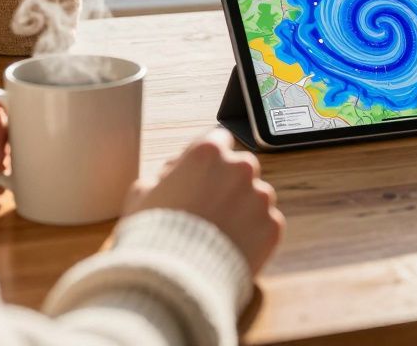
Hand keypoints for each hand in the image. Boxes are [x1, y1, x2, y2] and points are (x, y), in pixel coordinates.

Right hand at [126, 129, 283, 273]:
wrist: (176, 278)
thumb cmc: (154, 234)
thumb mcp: (143, 193)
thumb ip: (165, 174)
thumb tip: (175, 172)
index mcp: (208, 152)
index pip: (218, 138)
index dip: (208, 158)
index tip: (202, 174)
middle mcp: (240, 167)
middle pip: (241, 166)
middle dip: (228, 181)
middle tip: (209, 206)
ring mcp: (260, 197)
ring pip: (256, 195)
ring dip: (242, 206)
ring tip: (218, 231)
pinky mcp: (273, 225)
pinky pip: (265, 222)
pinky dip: (253, 232)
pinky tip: (231, 245)